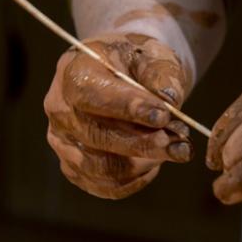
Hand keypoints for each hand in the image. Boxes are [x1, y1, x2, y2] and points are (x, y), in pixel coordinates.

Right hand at [45, 33, 192, 198]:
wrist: (120, 75)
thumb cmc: (135, 62)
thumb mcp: (151, 54)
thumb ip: (161, 73)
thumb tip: (170, 100)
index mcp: (73, 73)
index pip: (92, 95)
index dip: (127, 108)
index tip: (163, 116)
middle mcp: (60, 110)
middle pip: (97, 136)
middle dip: (144, 144)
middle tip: (180, 145)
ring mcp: (64, 143)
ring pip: (102, 167)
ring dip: (143, 163)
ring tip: (173, 150)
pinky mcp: (74, 168)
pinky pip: (106, 186)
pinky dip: (136, 180)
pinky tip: (155, 163)